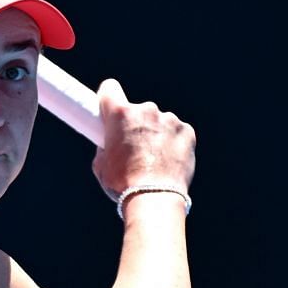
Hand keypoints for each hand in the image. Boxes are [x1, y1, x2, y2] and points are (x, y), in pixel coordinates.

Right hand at [90, 78, 195, 202]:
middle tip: (134, 149)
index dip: (109, 99)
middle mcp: (146, 110)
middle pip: (137, 110)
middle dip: (135, 124)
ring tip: (154, 161)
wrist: (154, 199)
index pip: (109, 88)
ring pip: (159, 121)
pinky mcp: (186, 131)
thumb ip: (104, 146)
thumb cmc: (123, 185)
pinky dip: (173, 143)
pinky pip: (177, 131)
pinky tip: (168, 161)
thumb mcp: (101, 165)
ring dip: (156, 134)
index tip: (110, 110)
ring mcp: (169, 119)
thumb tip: (109, 144)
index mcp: (120, 114)